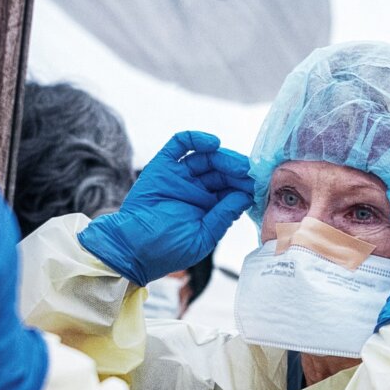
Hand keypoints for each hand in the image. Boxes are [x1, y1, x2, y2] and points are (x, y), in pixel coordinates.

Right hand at [79, 131, 252, 285]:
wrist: (131, 247)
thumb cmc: (165, 250)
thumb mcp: (202, 237)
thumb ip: (223, 216)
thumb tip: (244, 196)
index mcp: (206, 208)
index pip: (231, 190)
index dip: (244, 186)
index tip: (258, 185)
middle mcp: (194, 190)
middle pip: (221, 171)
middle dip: (238, 171)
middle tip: (250, 173)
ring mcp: (179, 176)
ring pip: (206, 157)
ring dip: (224, 157)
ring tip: (237, 165)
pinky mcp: (162, 165)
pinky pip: (180, 144)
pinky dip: (197, 139)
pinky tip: (213, 144)